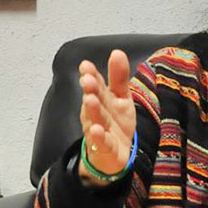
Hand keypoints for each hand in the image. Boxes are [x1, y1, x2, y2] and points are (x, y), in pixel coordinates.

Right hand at [77, 51, 135, 183]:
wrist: (113, 156)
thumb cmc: (115, 123)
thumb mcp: (121, 98)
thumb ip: (118, 77)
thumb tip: (117, 52)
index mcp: (102, 100)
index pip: (96, 85)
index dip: (91, 75)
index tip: (86, 65)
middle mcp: (97, 114)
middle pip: (94, 101)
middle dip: (90, 90)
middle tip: (87, 80)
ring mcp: (99, 131)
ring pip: (95, 120)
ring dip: (92, 110)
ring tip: (90, 100)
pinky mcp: (104, 149)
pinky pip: (102, 143)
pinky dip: (99, 137)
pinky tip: (97, 130)